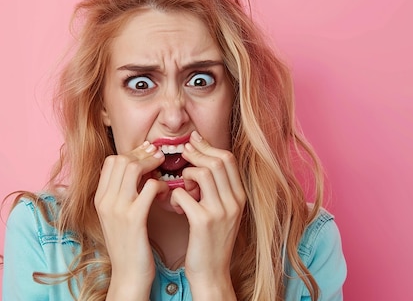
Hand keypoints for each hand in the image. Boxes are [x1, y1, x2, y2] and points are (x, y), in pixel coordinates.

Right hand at [94, 141, 166, 299]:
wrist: (128, 275)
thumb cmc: (129, 244)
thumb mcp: (117, 216)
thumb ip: (122, 193)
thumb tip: (138, 170)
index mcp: (100, 198)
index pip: (111, 161)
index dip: (131, 153)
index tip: (147, 154)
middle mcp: (105, 201)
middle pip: (121, 159)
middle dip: (142, 153)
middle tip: (158, 155)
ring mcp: (118, 209)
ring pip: (133, 168)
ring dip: (151, 164)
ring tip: (163, 168)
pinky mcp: (134, 219)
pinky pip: (149, 188)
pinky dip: (161, 184)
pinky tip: (167, 192)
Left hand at [170, 131, 245, 299]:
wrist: (211, 272)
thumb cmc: (211, 240)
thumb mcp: (222, 212)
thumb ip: (217, 189)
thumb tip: (201, 160)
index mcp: (240, 197)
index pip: (228, 159)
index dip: (209, 146)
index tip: (194, 141)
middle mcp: (234, 202)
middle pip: (217, 161)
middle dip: (196, 152)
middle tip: (182, 151)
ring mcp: (220, 212)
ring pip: (203, 173)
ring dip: (186, 172)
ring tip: (179, 181)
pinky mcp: (203, 222)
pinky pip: (184, 195)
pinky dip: (174, 194)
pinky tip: (172, 202)